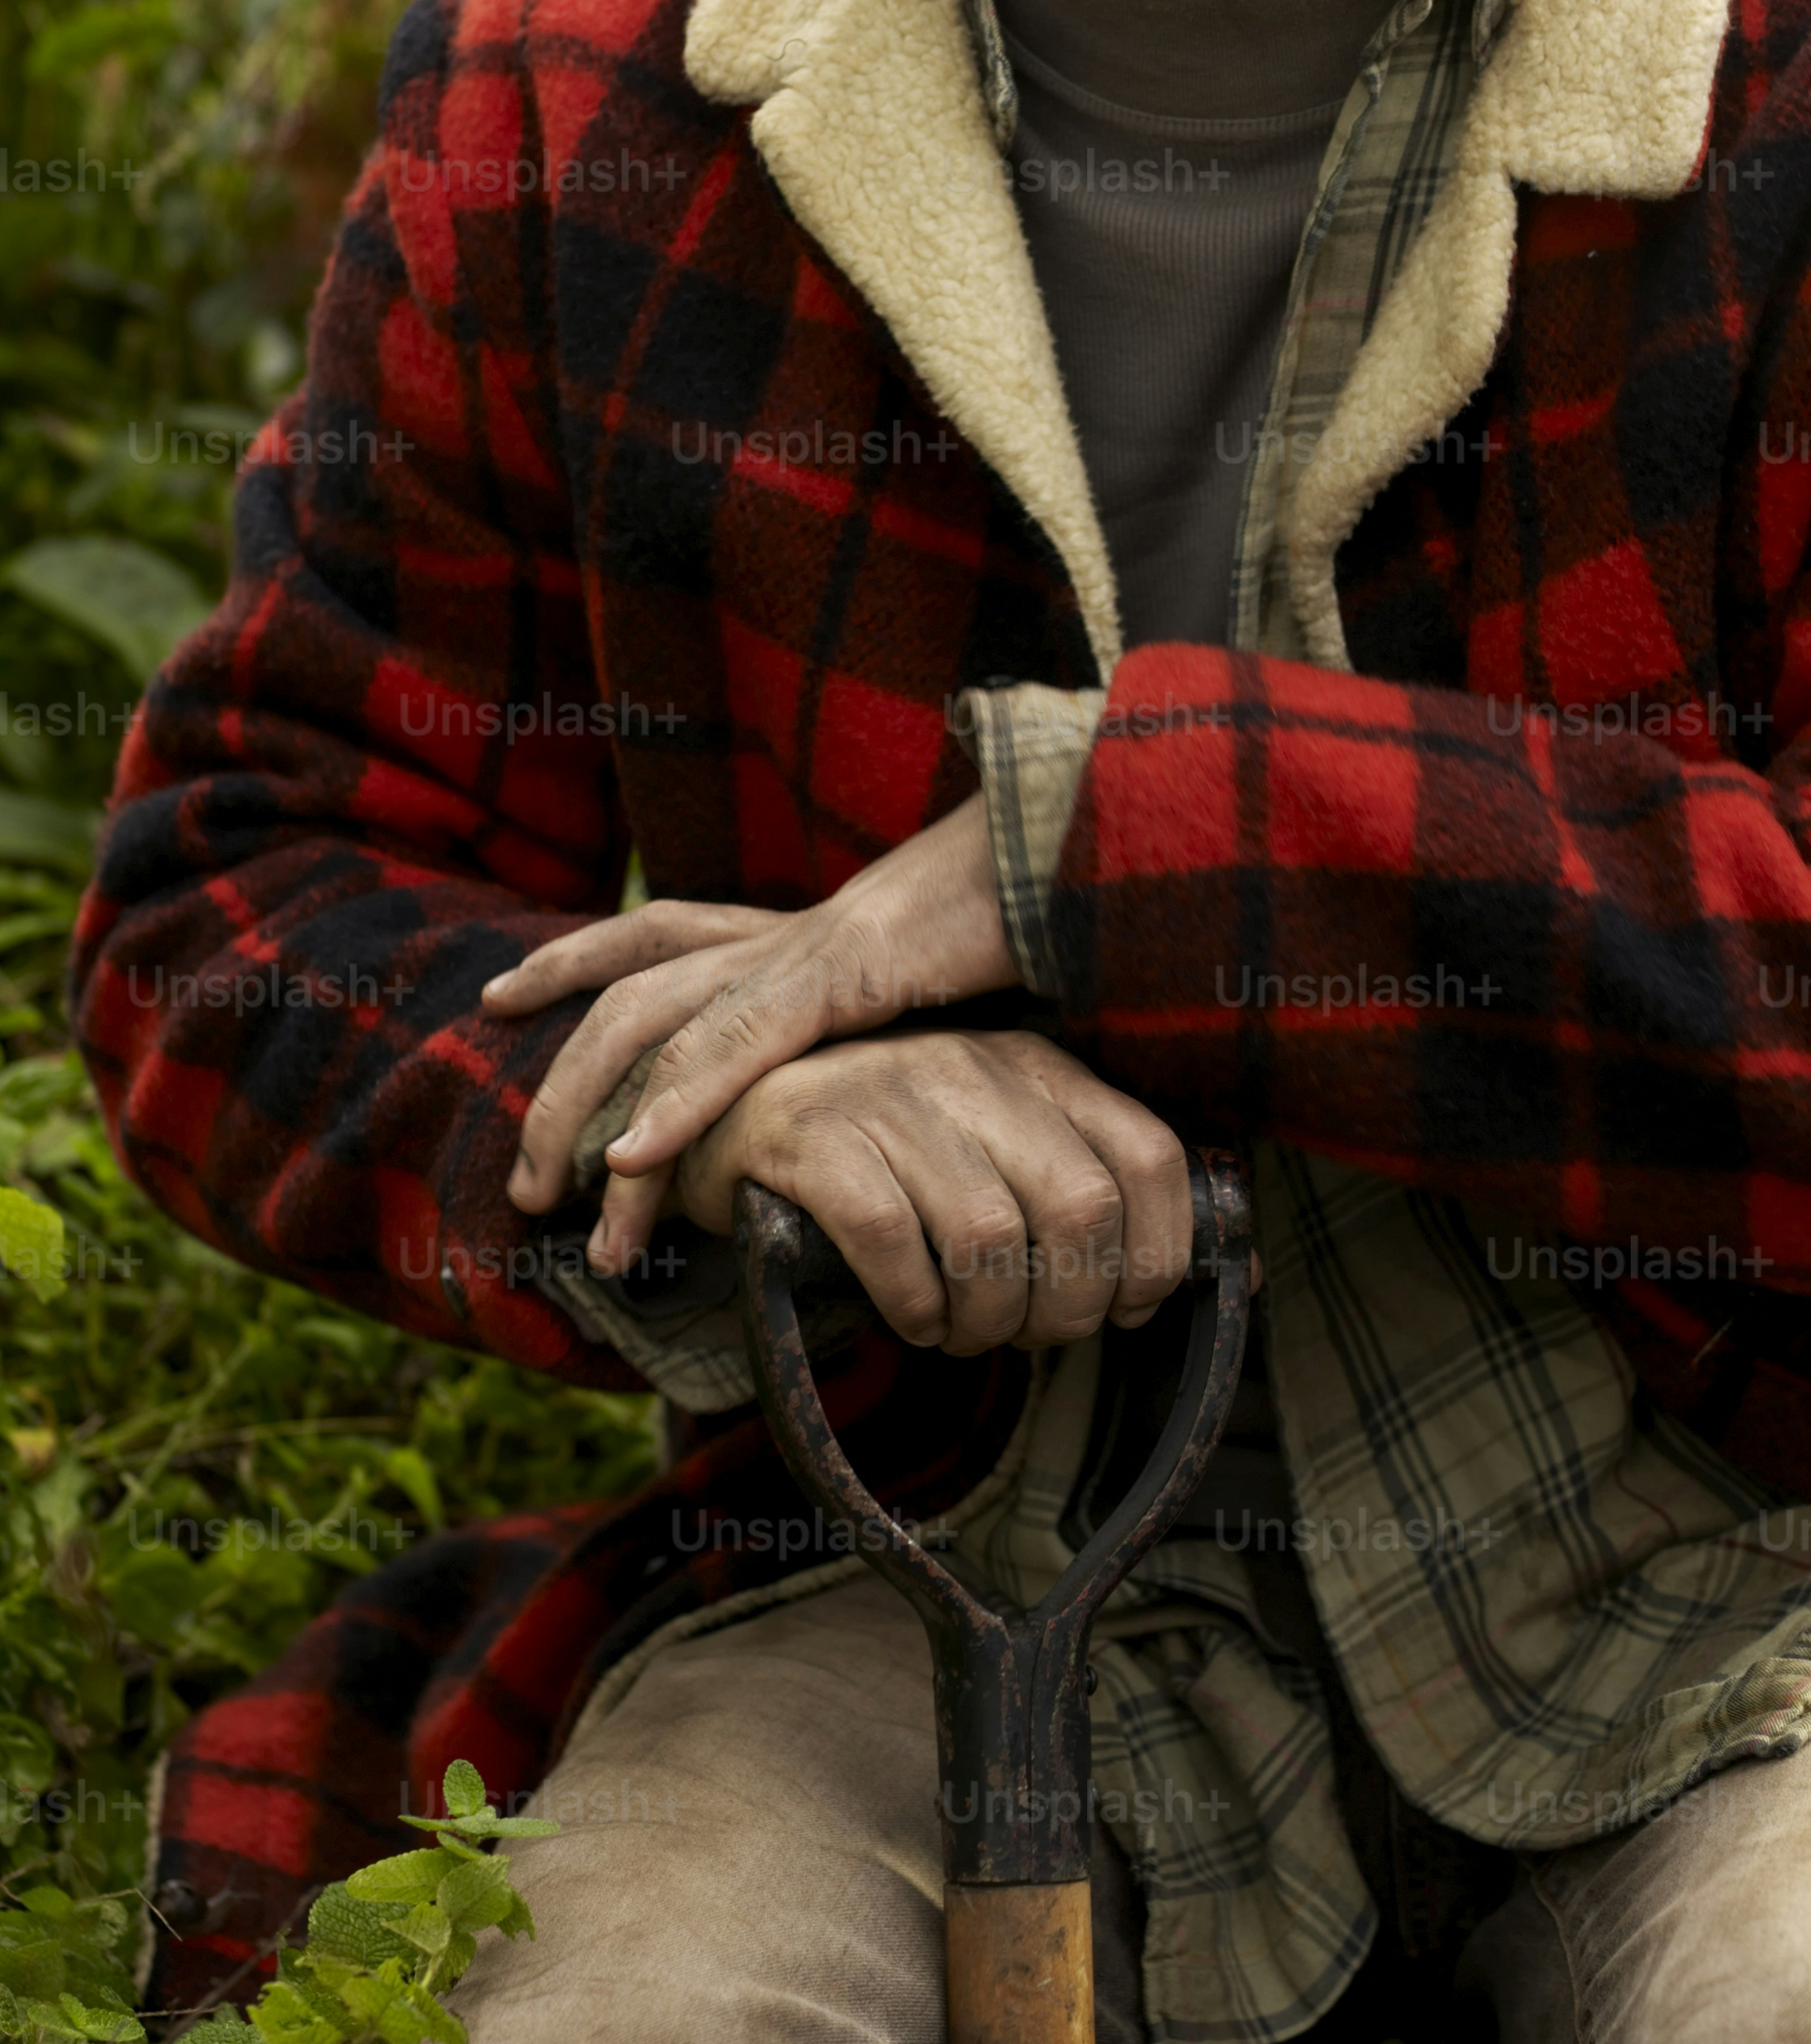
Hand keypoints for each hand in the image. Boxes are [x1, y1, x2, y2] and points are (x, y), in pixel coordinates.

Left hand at [488, 795, 1017, 1268]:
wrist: (1076, 849)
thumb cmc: (1022, 920)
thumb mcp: (937, 993)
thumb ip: (893, 1039)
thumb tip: (885, 1095)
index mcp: (797, 930)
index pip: (657, 932)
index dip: (573, 956)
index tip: (501, 996)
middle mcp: (779, 934)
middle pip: (629, 989)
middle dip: (560, 1076)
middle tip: (524, 1177)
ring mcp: (802, 950)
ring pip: (653, 1020)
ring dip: (589, 1109)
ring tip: (550, 1194)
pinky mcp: (842, 972)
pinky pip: (736, 1045)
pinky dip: (677, 1102)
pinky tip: (633, 1160)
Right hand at [669, 1028, 1190, 1352]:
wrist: (725, 1118)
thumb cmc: (888, 1156)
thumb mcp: (1000, 1152)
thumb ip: (1095, 1197)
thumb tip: (1238, 1277)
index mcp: (1039, 1068)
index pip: (1151, 1156)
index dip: (1157, 1254)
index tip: (1125, 1309)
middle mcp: (975, 1067)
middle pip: (1081, 1208)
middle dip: (1070, 1305)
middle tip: (1030, 1335)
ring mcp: (891, 1094)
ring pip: (991, 1236)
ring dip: (988, 1320)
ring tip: (965, 1332)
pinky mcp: (814, 1134)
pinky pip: (893, 1244)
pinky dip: (915, 1307)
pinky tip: (914, 1318)